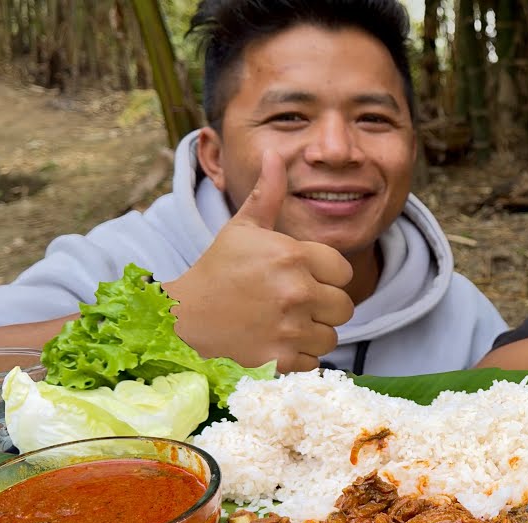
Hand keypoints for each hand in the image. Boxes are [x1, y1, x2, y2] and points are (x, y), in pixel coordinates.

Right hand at [165, 150, 354, 372]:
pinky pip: (315, 362)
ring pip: (331, 336)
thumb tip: (275, 154)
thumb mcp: (242, 229)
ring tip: (283, 324)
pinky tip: (276, 343)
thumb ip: (267, 194)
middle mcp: (296, 291)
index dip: (325, 276)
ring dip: (313, 333)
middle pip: (344, 306)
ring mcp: (290, 328)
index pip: (343, 272)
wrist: (183, 318)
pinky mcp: (281, 360)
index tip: (302, 278)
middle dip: (323, 307)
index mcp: (292, 256)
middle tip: (292, 304)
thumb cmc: (217, 270)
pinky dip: (300, 358)